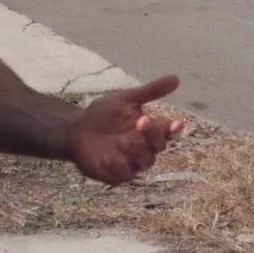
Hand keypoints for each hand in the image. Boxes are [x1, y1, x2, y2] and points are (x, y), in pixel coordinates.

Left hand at [68, 75, 184, 184]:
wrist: (77, 130)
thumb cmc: (104, 114)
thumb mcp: (126, 99)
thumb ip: (150, 91)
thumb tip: (176, 78)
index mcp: (150, 130)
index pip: (167, 131)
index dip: (173, 129)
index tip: (176, 123)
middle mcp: (145, 148)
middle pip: (157, 146)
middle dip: (152, 135)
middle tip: (142, 121)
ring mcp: (132, 162)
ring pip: (144, 162)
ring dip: (137, 150)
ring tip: (125, 141)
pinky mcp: (117, 174)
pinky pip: (124, 174)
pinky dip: (117, 166)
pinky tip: (108, 157)